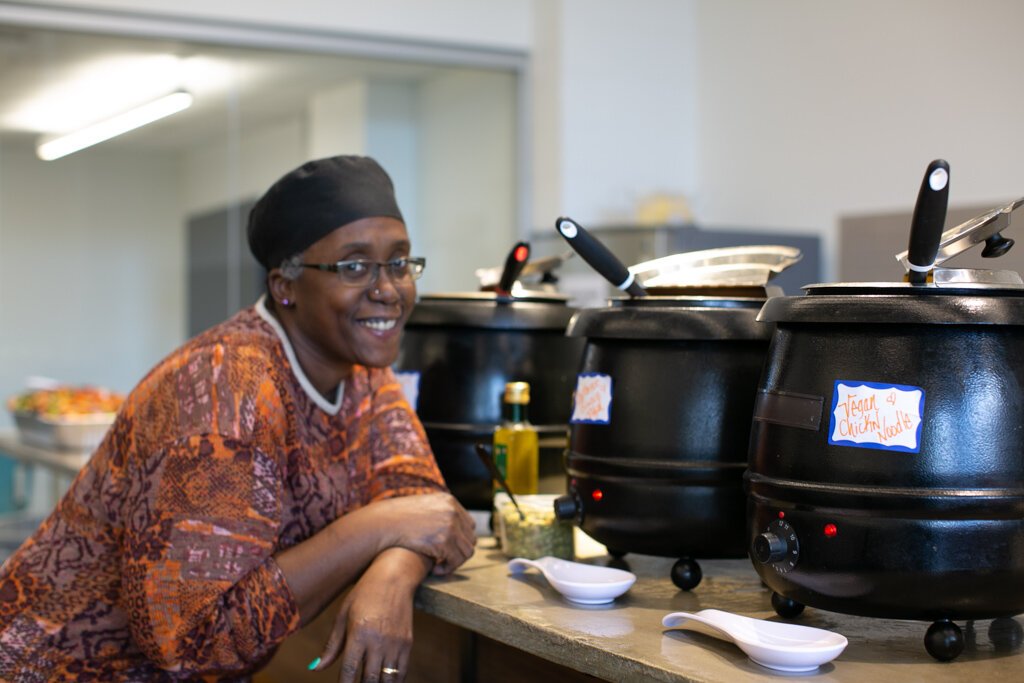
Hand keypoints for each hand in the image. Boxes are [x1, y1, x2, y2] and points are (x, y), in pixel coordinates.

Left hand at [312, 548, 427, 681]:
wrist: (395, 576)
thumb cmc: (364, 593)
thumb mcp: (343, 615)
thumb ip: (332, 645)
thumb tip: (315, 668)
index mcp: (359, 633)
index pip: (349, 671)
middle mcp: (379, 640)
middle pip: (370, 679)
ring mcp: (396, 643)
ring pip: (387, 680)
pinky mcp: (408, 643)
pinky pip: (401, 672)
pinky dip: (392, 682)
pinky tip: (383, 682)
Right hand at [366, 493, 475, 574]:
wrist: (383, 523)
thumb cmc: (397, 519)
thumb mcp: (422, 507)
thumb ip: (438, 514)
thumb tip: (449, 529)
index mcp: (449, 500)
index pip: (468, 524)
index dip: (460, 540)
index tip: (447, 549)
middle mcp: (453, 511)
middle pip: (470, 538)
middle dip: (458, 551)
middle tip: (444, 560)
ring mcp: (450, 524)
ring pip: (466, 551)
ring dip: (454, 562)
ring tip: (439, 566)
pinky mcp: (444, 540)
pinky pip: (456, 560)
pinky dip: (448, 568)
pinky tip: (435, 570)